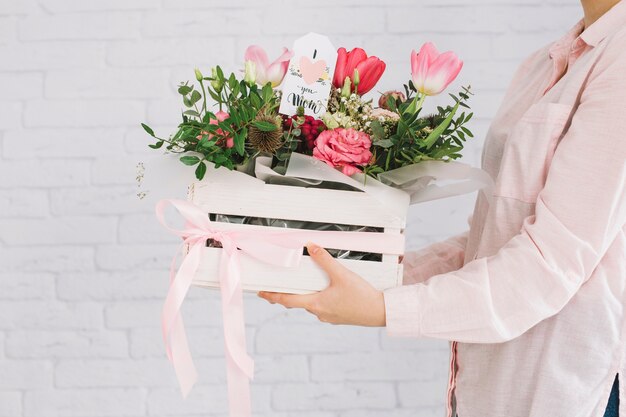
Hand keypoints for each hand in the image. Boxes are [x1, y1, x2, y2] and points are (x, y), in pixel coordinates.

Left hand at [257, 243, 385, 326]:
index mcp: (316, 303)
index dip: (272, 296)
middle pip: (298, 302)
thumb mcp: (342, 274)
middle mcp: (319, 313)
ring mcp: (329, 316)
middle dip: (289, 293)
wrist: (380, 312)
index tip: (261, 294)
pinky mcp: (338, 316)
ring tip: (308, 282)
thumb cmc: (362, 297)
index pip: (287, 300)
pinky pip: (324, 306)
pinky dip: (321, 298)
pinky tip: (329, 290)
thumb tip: (311, 247)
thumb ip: (325, 260)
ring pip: (312, 303)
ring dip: (307, 295)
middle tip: (280, 286)